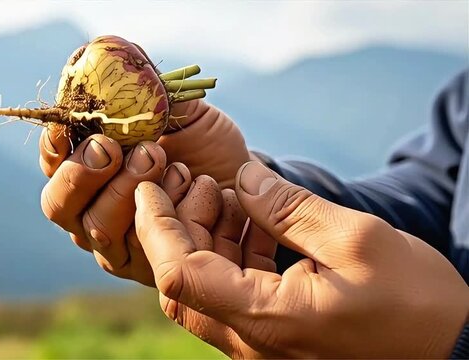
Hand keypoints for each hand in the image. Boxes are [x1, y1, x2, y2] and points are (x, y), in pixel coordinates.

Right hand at [39, 99, 250, 283]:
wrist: (242, 184)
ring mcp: (115, 243)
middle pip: (59, 205)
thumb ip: (143, 91)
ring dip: (123, 191)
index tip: (67, 123)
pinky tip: (186, 186)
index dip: (54, 145)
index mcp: (85, 172)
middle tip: (112, 147)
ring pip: (96, 228)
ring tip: (159, 158)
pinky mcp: (143, 266)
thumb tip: (114, 51)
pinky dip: (160, 215)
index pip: (53, 163)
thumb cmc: (200, 146)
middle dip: (82, 174)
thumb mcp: (177, 111)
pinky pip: (137, 248)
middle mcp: (89, 210)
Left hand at [134, 161, 468, 357]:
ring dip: (206, 235)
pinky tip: (251, 217)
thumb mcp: (355, 240)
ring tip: (225, 191)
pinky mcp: (277, 332)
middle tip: (193, 180)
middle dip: (178, 225)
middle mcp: (252, 339)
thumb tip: (243, 177)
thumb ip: (289, 206)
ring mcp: (262, 340)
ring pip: (207, 284)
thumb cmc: (415, 303)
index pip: (179, 273)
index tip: (148, 184)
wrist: (451, 350)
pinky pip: (235, 289)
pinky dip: (233, 251)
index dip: (155, 227)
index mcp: (266, 319)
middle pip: (184, 280)